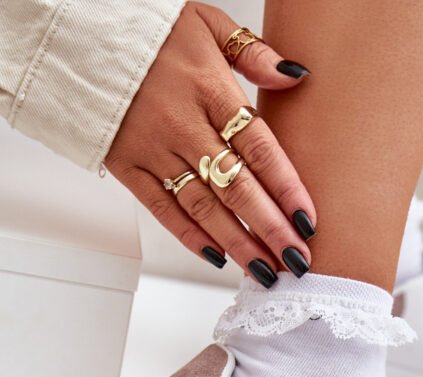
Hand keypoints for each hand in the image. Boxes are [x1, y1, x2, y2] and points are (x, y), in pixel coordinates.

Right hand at [105, 2, 315, 285]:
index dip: (286, 188)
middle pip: (236, 187)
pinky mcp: (128, 166)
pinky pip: (162, 209)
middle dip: (271, 230)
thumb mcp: (205, 22)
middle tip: (296, 261)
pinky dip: (189, 236)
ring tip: (265, 270)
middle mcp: (183, 125)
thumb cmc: (148, 30)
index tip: (308, 221)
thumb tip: (295, 76)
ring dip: (238, 243)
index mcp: (209, 89)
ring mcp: (154, 150)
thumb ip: (253, 53)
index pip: (259, 147)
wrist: (79, 33)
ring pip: (203, 207)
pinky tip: (217, 257)